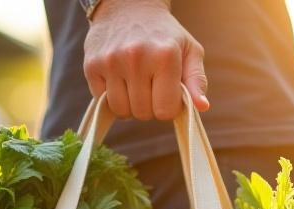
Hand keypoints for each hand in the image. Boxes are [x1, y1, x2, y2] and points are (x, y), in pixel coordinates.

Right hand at [84, 0, 208, 120]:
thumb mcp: (189, 50)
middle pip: (143, 113)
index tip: (167, 95)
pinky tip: (120, 81)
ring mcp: (111, 62)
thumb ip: (197, 80)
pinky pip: (103, 102)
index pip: (165, 110)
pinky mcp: (92, 66)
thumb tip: (201, 107)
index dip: (168, 108)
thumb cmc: (164, 33)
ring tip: (136, 86)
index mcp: (164, 56)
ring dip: (130, 106)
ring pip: (121, 111)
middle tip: (151, 88)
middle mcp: (136, 58)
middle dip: (150, 107)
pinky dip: (112, 98)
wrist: (128, 6)